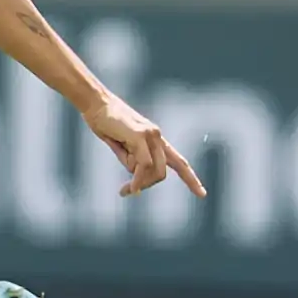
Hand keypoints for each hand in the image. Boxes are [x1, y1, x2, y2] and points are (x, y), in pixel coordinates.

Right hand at [83, 93, 206, 199]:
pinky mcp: (140, 135)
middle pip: (162, 171)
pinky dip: (137, 179)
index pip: (178, 161)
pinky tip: (129, 188)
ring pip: (154, 170)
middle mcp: (157, 137)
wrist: (95, 103)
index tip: (202, 193)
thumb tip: (138, 181)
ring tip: (124, 189)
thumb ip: (133, 160)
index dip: (191, 178)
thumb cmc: (105, 124)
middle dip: (147, 184)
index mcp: (155, 140)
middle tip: (128, 192)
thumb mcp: (121, 147)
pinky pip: (143, 165)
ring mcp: (151, 135)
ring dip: (139, 183)